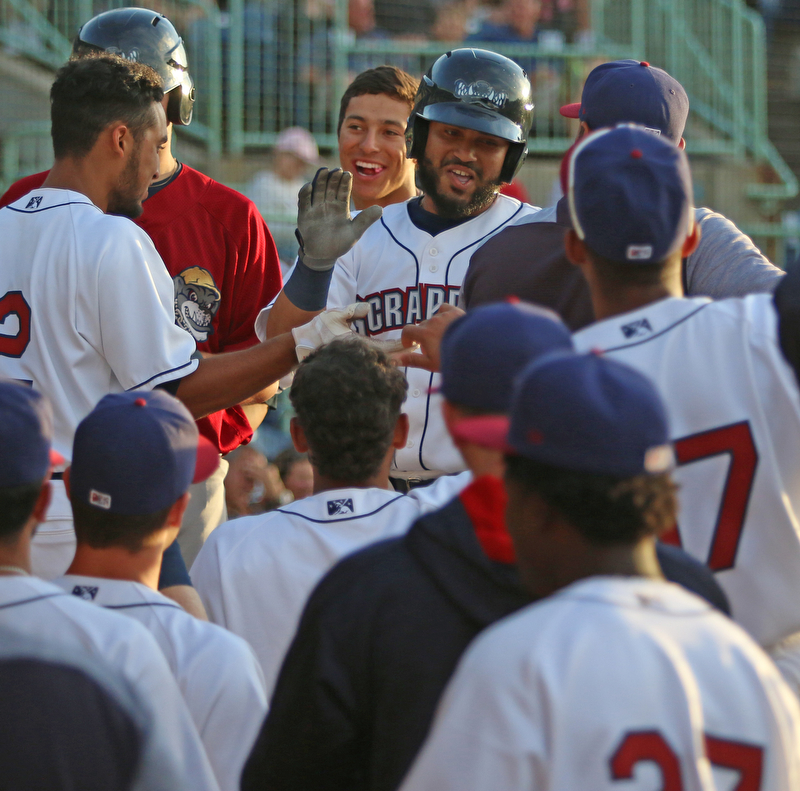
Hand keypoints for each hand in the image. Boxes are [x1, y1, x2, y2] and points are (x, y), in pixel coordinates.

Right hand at [292, 303, 407, 361]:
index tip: (414, 344)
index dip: (400, 346)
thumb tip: (368, 308)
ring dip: (394, 356)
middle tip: (418, 349)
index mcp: (359, 345)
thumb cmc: (317, 330)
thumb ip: (352, 311)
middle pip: (386, 356)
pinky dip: (383, 357)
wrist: (301, 346)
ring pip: (379, 359)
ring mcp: (356, 358)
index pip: (385, 348)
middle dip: (402, 353)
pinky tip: (392, 354)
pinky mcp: (352, 358)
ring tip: (409, 351)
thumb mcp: (334, 316)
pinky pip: (371, 359)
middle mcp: (359, 354)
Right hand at [296, 168, 382, 270]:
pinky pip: (304, 202)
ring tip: (324, 171)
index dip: (345, 182)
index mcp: (340, 206)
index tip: (348, 174)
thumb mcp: (355, 232)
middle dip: (333, 178)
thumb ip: (366, 220)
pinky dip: (305, 194)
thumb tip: (381, 209)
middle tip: (337, 170)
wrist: (324, 256)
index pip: (343, 191)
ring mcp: (316, 209)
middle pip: (330, 187)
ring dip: (320, 181)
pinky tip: (310, 186)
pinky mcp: (304, 215)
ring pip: (317, 191)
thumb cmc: (340, 243)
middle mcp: (328, 204)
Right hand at [397, 303, 465, 371]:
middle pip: (422, 326)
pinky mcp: (455, 312)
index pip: (407, 330)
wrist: (474, 348)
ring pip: (433, 319)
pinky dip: (443, 314)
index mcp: (423, 334)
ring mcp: (444, 316)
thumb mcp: (430, 364)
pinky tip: (448, 323)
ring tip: (444, 338)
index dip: (407, 337)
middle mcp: (432, 322)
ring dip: (434, 327)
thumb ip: (412, 360)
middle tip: (433, 348)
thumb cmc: (451, 359)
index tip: (412, 345)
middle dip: (423, 336)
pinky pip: (444, 309)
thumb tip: (394, 361)